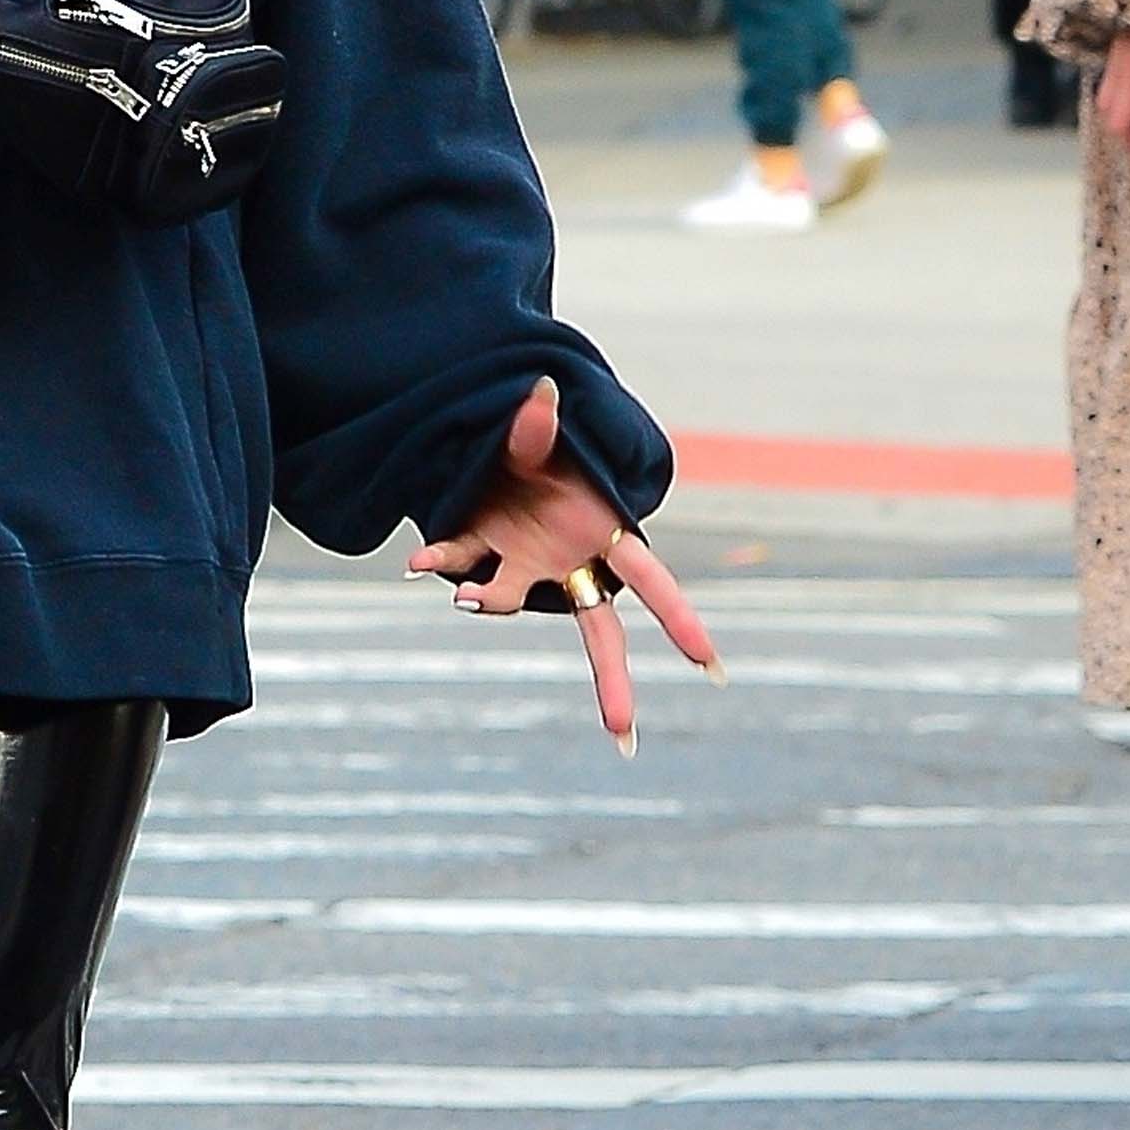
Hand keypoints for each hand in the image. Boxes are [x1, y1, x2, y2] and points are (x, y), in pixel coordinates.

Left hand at [406, 376, 723, 755]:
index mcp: (604, 532)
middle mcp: (568, 560)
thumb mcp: (543, 434)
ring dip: (494, 602)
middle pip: (599, 630)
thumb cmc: (544, 443)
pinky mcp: (483, 551)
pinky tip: (418, 565)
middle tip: (623, 737)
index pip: (651, 580)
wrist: (500, 439)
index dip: (679, 618)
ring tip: (468, 598)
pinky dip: (443, 564)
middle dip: (612, 682)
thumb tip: (540, 393)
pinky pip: (464, 564)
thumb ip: (538, 426)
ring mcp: (525, 562)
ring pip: (515, 601)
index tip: (710, 665)